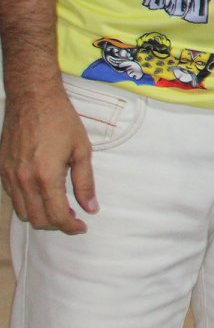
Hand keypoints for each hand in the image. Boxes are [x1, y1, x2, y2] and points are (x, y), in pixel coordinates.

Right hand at [0, 91, 95, 233]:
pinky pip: (13, 197)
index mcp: (46, 177)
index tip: (82, 227)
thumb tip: (91, 207)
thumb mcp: (82, 150)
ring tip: (59, 207)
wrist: (32, 100)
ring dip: (41, 216)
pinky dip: (28, 203)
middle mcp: (24, 181)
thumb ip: (85, 182)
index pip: (57, 216)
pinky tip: (42, 194)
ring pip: (23, 212)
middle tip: (73, 217)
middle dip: (57, 224)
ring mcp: (10, 176)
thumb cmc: (61, 121)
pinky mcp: (2, 170)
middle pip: (37, 220)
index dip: (71, 227)